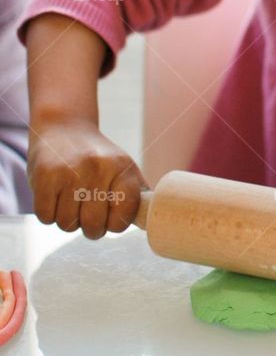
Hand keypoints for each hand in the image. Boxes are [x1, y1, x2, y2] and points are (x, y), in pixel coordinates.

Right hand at [28, 117, 147, 238]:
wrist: (64, 127)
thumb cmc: (98, 157)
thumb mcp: (124, 168)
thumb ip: (137, 195)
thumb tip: (150, 221)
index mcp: (122, 169)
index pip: (123, 218)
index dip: (114, 225)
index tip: (110, 216)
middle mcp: (98, 168)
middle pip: (93, 226)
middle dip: (90, 228)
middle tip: (88, 212)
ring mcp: (70, 172)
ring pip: (67, 224)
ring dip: (67, 219)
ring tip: (71, 199)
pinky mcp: (45, 176)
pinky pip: (46, 217)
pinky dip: (49, 213)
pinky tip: (55, 196)